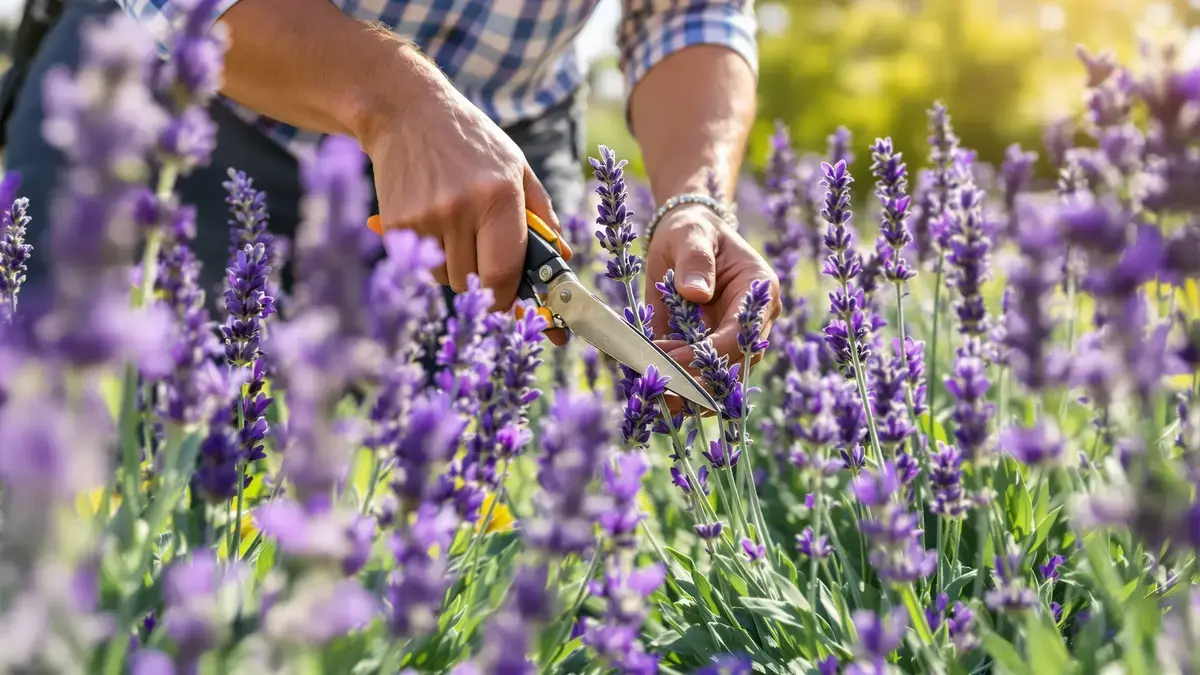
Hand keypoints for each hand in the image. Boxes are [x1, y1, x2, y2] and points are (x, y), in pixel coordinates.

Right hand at [357, 54, 568, 315]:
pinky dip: (429, 253)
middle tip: (481, 252)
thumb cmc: (470, 141)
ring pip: (446, 277)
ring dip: (454, 265)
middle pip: (474, 281)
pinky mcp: (397, 223)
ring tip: (453, 226)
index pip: (504, 273)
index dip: (509, 297)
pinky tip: (430, 219)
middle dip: (483, 278)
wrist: (406, 111)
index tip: (512, 301)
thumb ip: (541, 215)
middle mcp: (461, 209)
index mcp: (499, 196)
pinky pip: (420, 263)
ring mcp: (425, 218)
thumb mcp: (516, 166)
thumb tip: (560, 258)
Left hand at [645, 203, 781, 376]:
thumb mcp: (692, 235)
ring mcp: (732, 340)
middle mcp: (753, 323)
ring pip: (718, 380)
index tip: (672, 358)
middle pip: (734, 365)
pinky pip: (698, 377)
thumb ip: (695, 260)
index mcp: (759, 293)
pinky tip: (651, 384)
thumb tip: (696, 293)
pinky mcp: (709, 351)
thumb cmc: (692, 231)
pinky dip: (676, 385)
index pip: (742, 335)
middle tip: (656, 377)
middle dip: (695, 377)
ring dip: (685, 388)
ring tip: (651, 385)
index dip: (709, 353)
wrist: (684, 238)